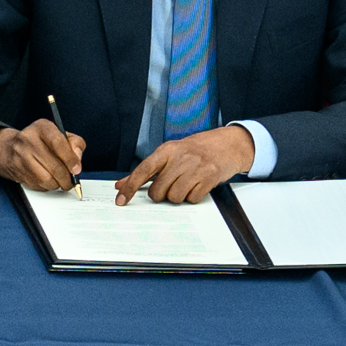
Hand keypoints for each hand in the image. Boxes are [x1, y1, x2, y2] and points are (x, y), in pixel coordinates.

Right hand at [0, 118, 86, 192]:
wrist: (9, 149)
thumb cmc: (39, 142)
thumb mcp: (59, 134)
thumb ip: (74, 143)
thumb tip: (77, 159)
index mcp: (42, 127)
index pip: (58, 143)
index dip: (70, 159)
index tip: (77, 169)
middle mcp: (29, 140)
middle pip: (54, 166)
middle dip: (67, 178)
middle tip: (71, 181)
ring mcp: (21, 156)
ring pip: (46, 179)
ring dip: (57, 184)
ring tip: (61, 181)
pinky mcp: (18, 171)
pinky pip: (38, 185)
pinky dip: (47, 186)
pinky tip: (48, 180)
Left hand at [118, 125, 256, 205]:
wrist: (225, 145)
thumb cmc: (194, 151)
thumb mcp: (168, 155)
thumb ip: (145, 171)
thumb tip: (120, 184)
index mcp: (167, 150)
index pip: (143, 170)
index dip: (130, 187)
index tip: (121, 200)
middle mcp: (180, 157)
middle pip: (158, 190)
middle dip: (162, 194)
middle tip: (170, 186)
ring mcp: (196, 167)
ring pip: (174, 197)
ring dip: (178, 196)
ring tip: (185, 184)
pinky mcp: (209, 177)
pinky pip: (192, 199)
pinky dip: (192, 197)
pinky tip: (196, 185)